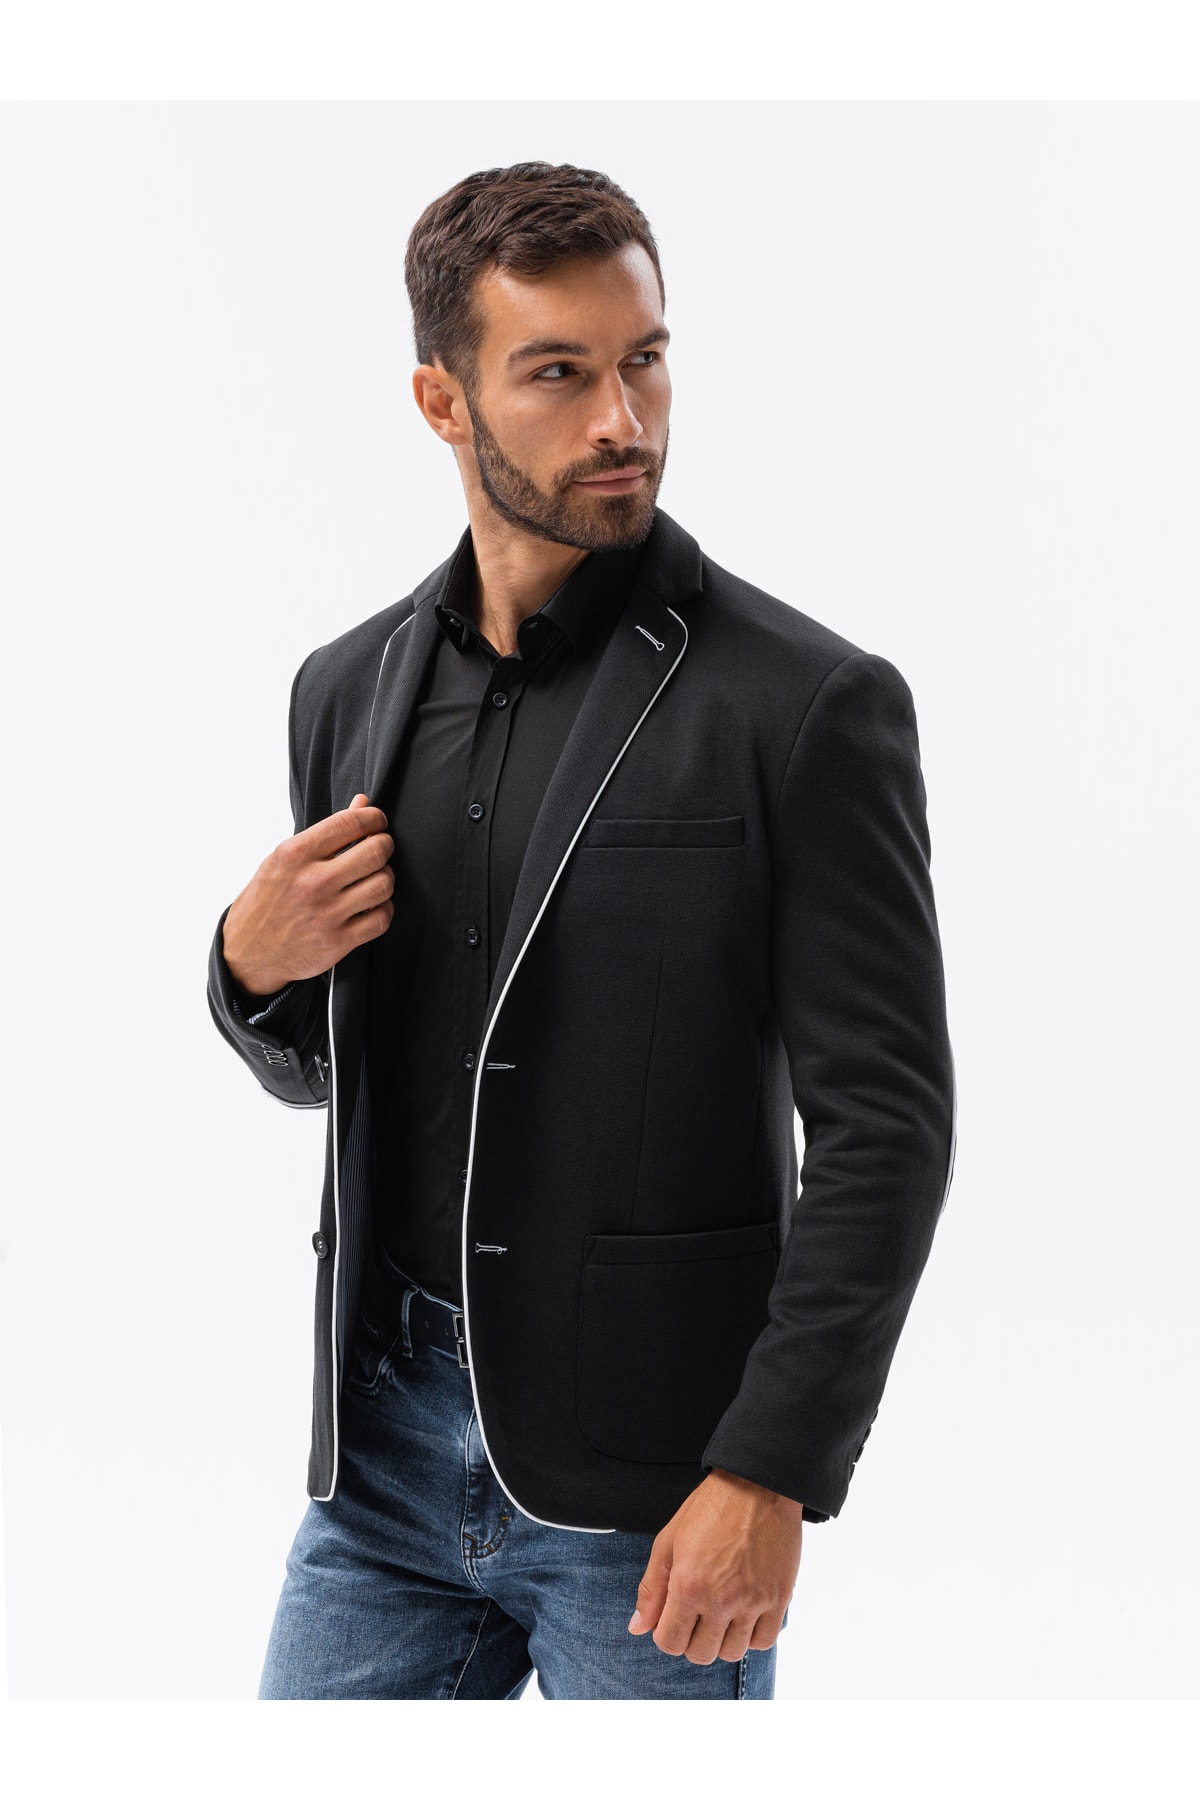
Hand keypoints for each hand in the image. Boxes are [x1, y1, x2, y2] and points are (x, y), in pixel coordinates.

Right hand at [222, 794, 394, 995]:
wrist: (246, 952)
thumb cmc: (267, 899)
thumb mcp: (284, 859)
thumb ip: (326, 832)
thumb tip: (363, 802)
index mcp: (295, 854)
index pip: (351, 822)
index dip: (374, 818)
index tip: (376, 823)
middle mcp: (312, 882)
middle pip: (376, 851)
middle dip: (384, 845)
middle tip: (379, 849)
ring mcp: (326, 914)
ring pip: (384, 884)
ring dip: (385, 878)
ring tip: (373, 878)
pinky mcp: (337, 942)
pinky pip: (382, 918)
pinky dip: (383, 909)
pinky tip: (372, 906)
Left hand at [628, 1469, 801, 1663]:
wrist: (757, 1485)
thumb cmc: (709, 1508)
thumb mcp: (668, 1542)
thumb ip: (652, 1589)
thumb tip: (637, 1628)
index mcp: (688, 1586)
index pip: (670, 1643)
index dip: (666, 1634)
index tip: (673, 1618)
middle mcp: (720, 1600)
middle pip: (701, 1654)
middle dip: (692, 1639)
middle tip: (696, 1614)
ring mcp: (752, 1602)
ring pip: (732, 1653)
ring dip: (722, 1639)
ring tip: (721, 1613)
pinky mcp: (779, 1598)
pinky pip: (764, 1642)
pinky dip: (751, 1635)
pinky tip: (744, 1613)